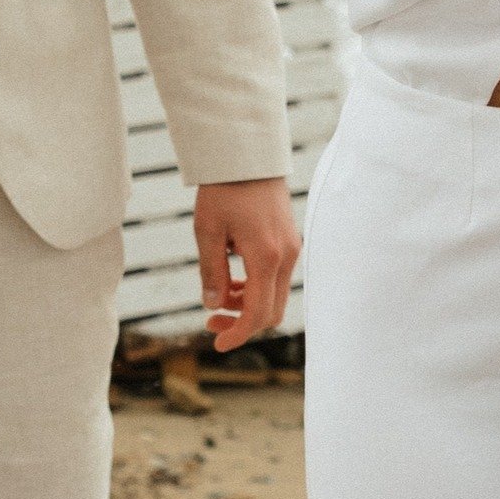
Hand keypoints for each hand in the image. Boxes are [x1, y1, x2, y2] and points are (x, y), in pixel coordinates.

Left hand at [193, 177, 301, 353]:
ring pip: (275, 295)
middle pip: (271, 311)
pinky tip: (233, 280)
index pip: (258, 313)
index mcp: (266, 256)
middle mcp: (286, 256)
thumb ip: (211, 272)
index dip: (238, 334)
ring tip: (218, 297)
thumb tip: (213, 306)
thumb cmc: (225, 189)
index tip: (218, 344)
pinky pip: (277, 277)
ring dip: (248, 305)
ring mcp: (291, 248)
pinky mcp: (289, 241)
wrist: (249, 155)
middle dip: (242, 324)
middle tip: (211, 322)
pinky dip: (257, 288)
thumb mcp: (208, 230)